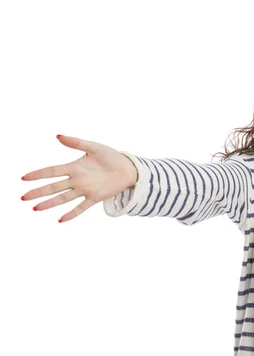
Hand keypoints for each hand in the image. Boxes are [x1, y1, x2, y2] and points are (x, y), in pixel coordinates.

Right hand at [21, 135, 138, 222]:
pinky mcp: (95, 197)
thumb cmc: (112, 156)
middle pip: (54, 186)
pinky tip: (61, 219)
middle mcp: (77, 180)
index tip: (24, 178)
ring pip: (63, 198)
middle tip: (23, 197)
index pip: (52, 171)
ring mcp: (85, 190)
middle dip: (38, 192)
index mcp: (75, 167)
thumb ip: (76, 142)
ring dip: (50, 203)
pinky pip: (81, 207)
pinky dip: (72, 214)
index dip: (38, 174)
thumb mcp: (94, 147)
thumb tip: (58, 136)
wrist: (128, 169)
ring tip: (35, 208)